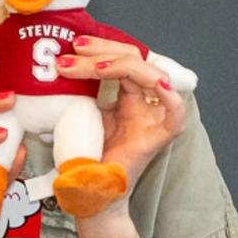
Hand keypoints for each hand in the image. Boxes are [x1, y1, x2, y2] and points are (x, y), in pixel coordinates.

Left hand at [59, 38, 184, 188]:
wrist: (90, 192)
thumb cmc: (87, 157)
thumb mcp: (81, 113)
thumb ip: (82, 90)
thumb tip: (62, 61)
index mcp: (128, 96)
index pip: (123, 58)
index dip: (102, 47)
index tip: (75, 45)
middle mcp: (144, 103)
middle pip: (136, 60)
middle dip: (104, 51)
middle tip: (75, 50)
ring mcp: (153, 118)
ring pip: (151, 76)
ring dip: (119, 64)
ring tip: (89, 65)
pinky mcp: (158, 138)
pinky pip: (175, 115)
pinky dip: (171, 98)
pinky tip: (158, 85)